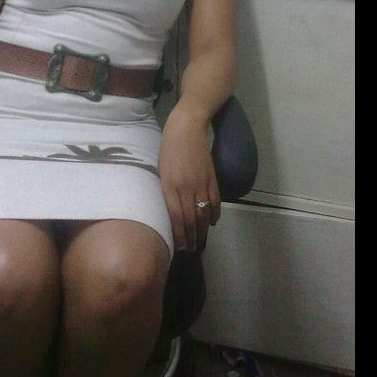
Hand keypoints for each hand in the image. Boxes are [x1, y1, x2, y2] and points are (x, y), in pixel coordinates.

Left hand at [158, 101, 220, 252]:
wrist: (186, 127)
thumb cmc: (167, 147)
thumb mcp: (161, 169)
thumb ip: (166, 190)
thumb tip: (170, 209)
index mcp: (170, 186)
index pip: (175, 217)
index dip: (179, 234)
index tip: (180, 246)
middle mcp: (186, 187)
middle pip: (190, 219)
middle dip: (191, 237)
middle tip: (191, 250)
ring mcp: (201, 183)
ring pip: (203, 213)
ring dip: (202, 230)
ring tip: (201, 241)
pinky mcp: (212, 177)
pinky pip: (215, 201)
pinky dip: (214, 213)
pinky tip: (212, 222)